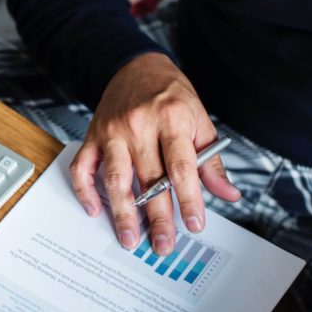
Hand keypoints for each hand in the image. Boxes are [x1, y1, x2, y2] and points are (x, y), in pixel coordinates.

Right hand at [70, 52, 239, 255]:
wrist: (137, 66)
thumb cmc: (170, 95)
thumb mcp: (199, 120)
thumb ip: (211, 160)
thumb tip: (228, 194)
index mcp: (172, 118)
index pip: (182, 166)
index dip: (189, 198)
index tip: (195, 224)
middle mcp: (139, 124)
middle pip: (149, 178)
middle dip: (157, 216)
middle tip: (163, 245)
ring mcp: (112, 131)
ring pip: (115, 177)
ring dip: (122, 212)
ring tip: (129, 238)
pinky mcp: (93, 135)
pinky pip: (83, 166)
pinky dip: (85, 191)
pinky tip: (95, 210)